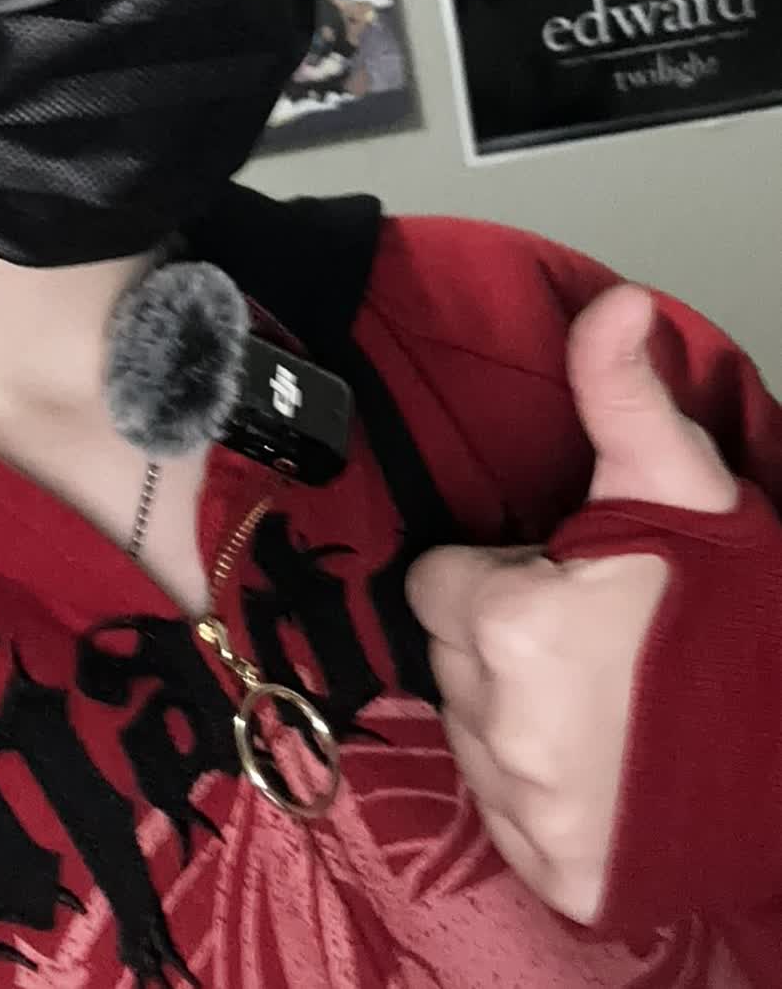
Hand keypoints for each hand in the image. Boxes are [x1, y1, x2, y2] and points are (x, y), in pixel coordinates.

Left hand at [405, 285, 737, 923]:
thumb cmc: (738, 610)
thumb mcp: (681, 486)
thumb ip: (622, 393)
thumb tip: (614, 300)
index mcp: (510, 625)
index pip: (438, 586)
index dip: (497, 575)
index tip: (557, 580)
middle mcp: (504, 727)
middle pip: (452, 663)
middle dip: (503, 644)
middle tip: (590, 643)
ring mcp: (531, 813)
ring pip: (473, 737)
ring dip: (516, 718)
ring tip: (605, 703)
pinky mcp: (561, 876)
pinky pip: (511, 820)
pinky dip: (545, 799)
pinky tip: (607, 767)